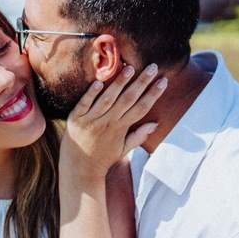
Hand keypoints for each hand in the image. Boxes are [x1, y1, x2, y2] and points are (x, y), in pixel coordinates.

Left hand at [62, 65, 166, 181]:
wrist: (79, 170)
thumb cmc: (102, 159)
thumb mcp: (123, 149)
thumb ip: (139, 136)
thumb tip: (156, 124)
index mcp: (121, 129)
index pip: (141, 108)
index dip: (153, 94)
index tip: (163, 80)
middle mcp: (108, 123)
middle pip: (128, 99)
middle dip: (142, 82)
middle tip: (153, 67)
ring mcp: (91, 120)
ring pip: (107, 99)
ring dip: (119, 83)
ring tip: (129, 68)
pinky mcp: (75, 119)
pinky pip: (84, 104)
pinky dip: (91, 93)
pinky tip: (98, 81)